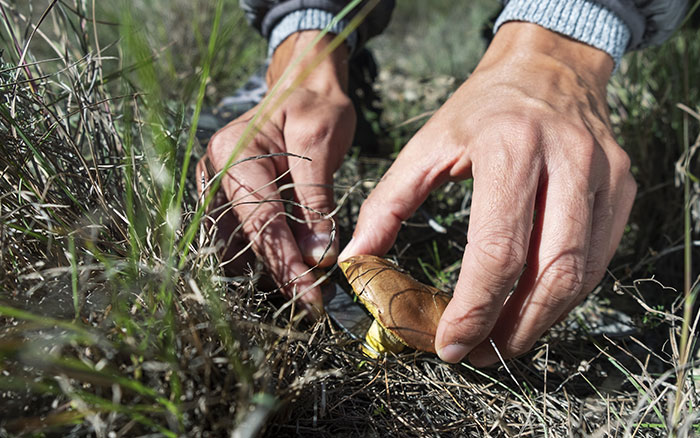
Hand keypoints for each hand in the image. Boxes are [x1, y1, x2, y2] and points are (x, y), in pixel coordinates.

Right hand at [197, 31, 354, 312]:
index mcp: (233, 156)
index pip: (261, 222)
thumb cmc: (315, 106)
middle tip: (312, 302)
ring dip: (272, 268)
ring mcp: (219, 187)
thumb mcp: (321, 145)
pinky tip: (293, 269)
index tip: (311, 299)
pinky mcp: (232, 196)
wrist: (305, 84)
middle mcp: (216, 174)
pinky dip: (269, 254)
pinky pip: (244, 234)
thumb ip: (316, 201)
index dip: (286, 265)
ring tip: (307, 289)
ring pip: (240, 243)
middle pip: (244, 240)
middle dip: (278, 273)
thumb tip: (317, 256)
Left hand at [339, 22, 635, 364]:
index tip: (449, 345)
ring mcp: (604, 175)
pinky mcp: (623, 188)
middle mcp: (567, 161)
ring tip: (502, 340)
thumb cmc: (481, 109)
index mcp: (509, 148)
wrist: (548, 67)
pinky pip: (599, 260)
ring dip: (541, 321)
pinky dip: (565, 295)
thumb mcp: (426, 145)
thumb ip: (386, 203)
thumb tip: (355, 260)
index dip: (474, 309)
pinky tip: (533, 307)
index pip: (498, 251)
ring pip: (581, 275)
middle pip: (550, 272)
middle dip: (513, 328)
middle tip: (479, 353)